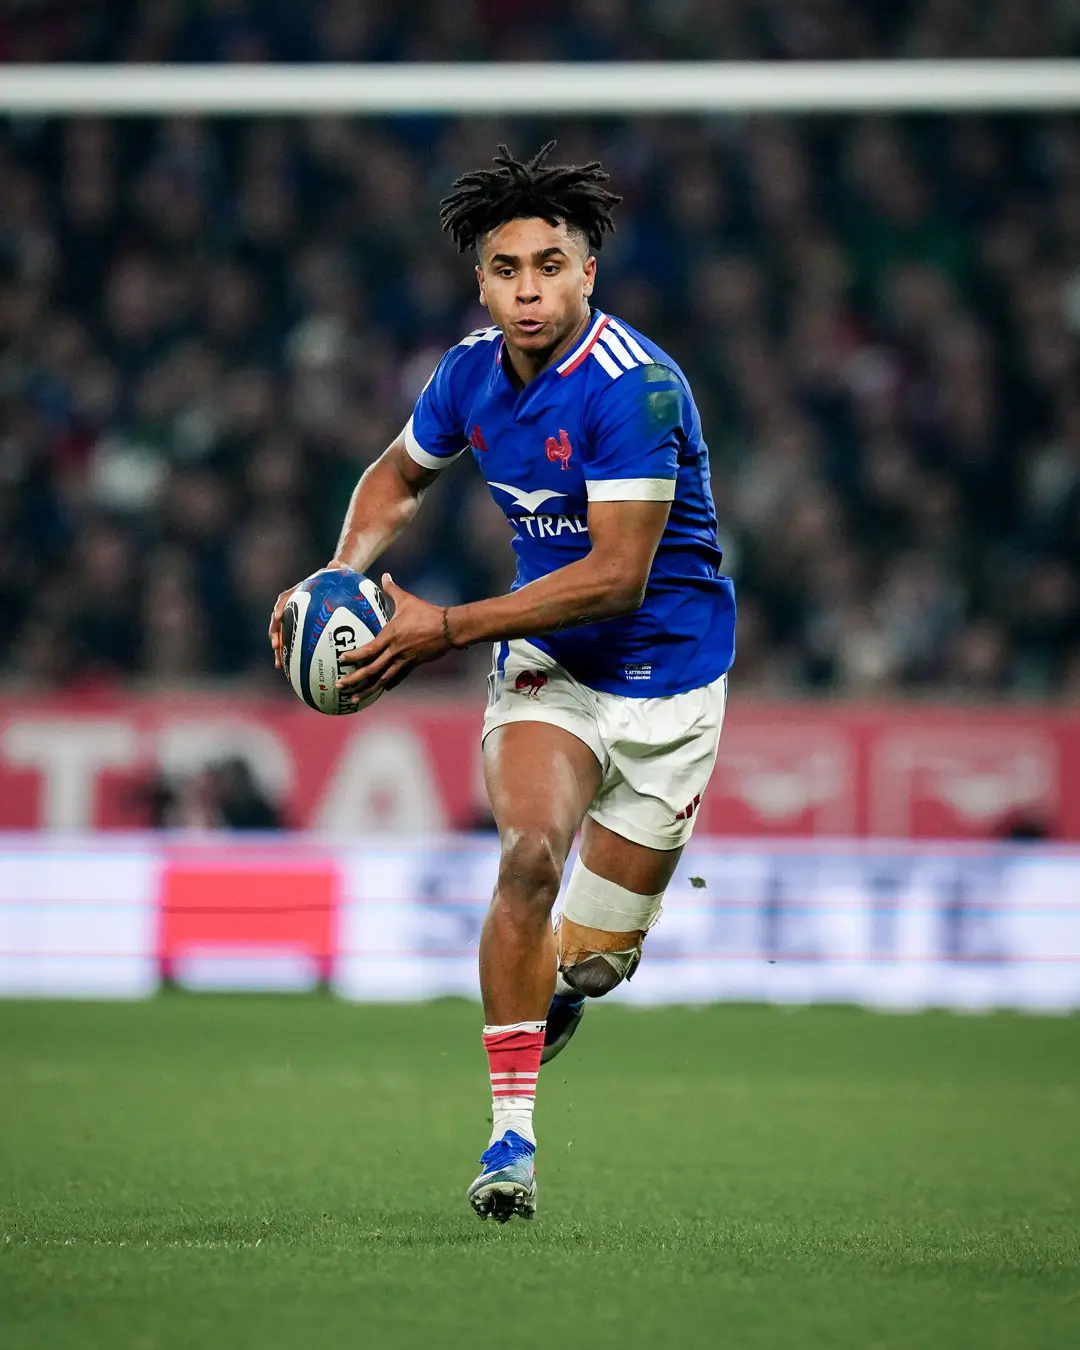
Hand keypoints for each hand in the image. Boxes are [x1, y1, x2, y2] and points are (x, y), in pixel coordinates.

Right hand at [268, 566, 340, 670]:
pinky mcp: (303, 633)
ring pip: (285, 638)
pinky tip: (299, 673)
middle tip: (276, 648)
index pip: (283, 600)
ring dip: (281, 652)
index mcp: (297, 595)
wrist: (336, 586)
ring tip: (281, 666)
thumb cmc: (336, 579)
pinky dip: (297, 659)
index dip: (279, 608)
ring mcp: (296, 622)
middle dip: (275, 636)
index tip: (278, 616)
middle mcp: (292, 609)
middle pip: (279, 623)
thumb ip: (337, 569)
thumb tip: (336, 564)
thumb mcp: (338, 573)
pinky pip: (298, 647)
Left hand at [336, 574, 451, 695]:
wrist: (448, 628)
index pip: (368, 649)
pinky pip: (397, 678)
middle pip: (371, 669)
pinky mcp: (413, 665)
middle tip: (339, 685)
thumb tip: (384, 575)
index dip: (353, 655)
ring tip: (354, 698)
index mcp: (390, 636)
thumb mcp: (407, 600)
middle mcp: (394, 652)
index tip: (340, 659)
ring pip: (382, 679)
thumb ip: (392, 589)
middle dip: (354, 679)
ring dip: (367, 689)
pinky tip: (380, 691)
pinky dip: (387, 684)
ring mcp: (404, 660)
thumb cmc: (427, 613)